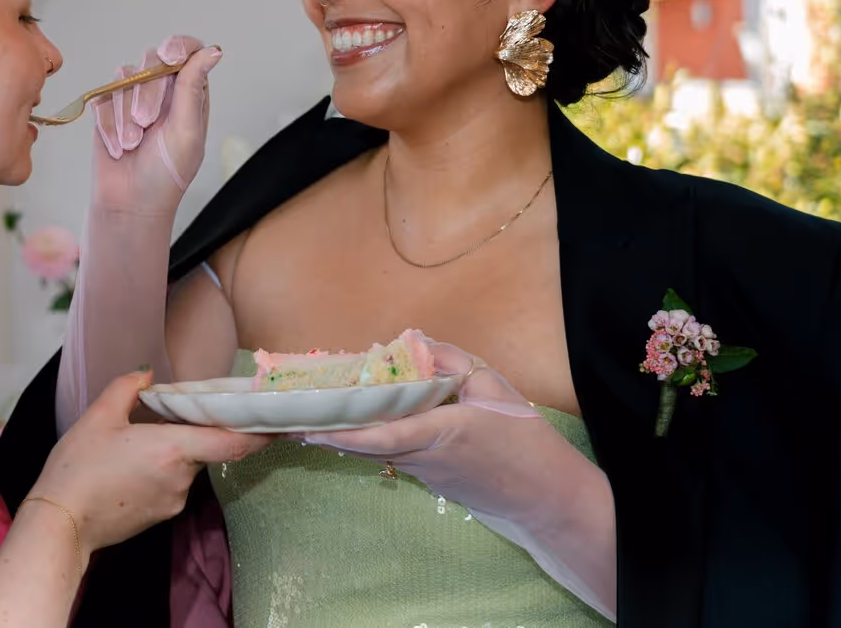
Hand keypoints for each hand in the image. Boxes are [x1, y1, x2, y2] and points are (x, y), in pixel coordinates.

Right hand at [32, 369, 269, 553]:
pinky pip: (172, 485)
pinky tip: (129, 468)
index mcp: (174, 449)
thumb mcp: (98, 418)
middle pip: (206, 449)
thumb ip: (126, 388)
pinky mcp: (161, 516)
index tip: (280, 422)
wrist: (60, 523)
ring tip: (134, 446)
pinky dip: (161, 472)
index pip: (233, 441)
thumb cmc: (78, 468)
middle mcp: (182, 477)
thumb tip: (146, 375)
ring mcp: (174, 500)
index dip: (260, 432)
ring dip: (173, 453)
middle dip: (195, 432)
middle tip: (171, 418)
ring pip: (187, 467)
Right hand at [91, 35, 221, 213]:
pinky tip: (118, 148)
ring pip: (124, 76)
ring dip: (126, 115)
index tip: (169, 56)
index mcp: (190, 94)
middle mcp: (163, 92)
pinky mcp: (108, 110)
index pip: (188, 52)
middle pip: (152, 60)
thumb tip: (213, 50)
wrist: (129, 204)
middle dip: (147, 92)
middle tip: (147, 123)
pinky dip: (109, 125)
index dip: (179, 45)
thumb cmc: (166, 175)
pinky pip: (103, 97)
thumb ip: (193, 87)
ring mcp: (133, 98)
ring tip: (133, 144)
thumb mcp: (187, 131)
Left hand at [303, 341, 615, 616]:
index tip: (310, 428)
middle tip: (293, 417)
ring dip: (349, 434)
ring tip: (318, 412)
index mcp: (442, 432)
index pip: (384, 435)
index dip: (345, 432)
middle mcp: (426, 458)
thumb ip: (452, 361)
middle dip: (331, 432)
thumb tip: (415, 343)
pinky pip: (395, 456)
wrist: (546, 497)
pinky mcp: (432, 481)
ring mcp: (426, 475)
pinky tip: (361, 422)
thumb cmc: (524, 437)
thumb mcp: (494, 385)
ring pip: (379, 451)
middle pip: (368, 446)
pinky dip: (373, 439)